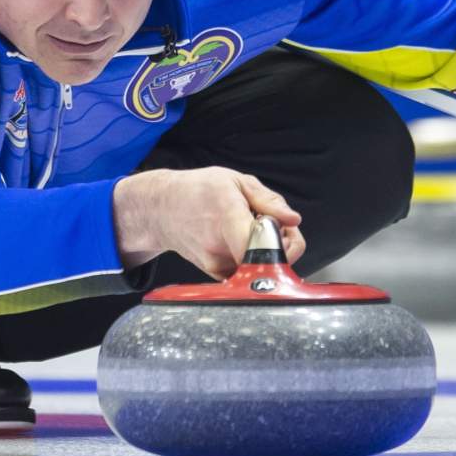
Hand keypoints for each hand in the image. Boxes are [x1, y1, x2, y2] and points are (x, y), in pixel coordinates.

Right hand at [112, 167, 305, 278]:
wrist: (161, 209)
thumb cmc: (198, 190)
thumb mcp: (236, 180)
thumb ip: (268, 200)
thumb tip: (294, 220)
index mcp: (228, 217)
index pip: (264, 246)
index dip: (283, 240)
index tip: (280, 224)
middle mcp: (220, 247)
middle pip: (269, 260)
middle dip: (281, 244)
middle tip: (270, 224)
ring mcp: (215, 265)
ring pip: (259, 267)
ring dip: (266, 251)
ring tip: (251, 229)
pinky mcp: (214, 274)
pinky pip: (247, 273)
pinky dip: (253, 259)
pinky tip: (242, 241)